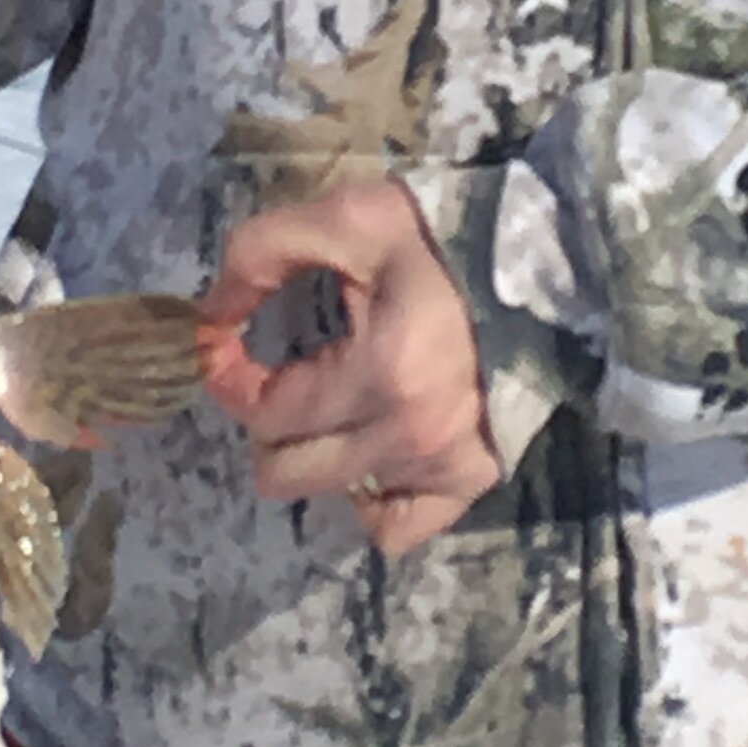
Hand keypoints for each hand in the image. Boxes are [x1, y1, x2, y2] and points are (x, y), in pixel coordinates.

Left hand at [197, 181, 497, 559]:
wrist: (539, 259)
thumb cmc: (439, 237)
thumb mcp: (345, 216)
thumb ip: (261, 253)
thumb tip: (208, 319)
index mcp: (379, 369)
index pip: (266, 414)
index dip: (232, 382)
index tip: (232, 351)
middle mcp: (411, 433)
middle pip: (288, 471)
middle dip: (269, 423)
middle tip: (288, 379)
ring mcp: (445, 463)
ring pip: (335, 498)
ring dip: (318, 454)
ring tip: (336, 405)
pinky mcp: (472, 477)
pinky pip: (399, 530)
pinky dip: (372, 501)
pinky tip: (371, 455)